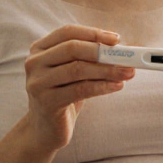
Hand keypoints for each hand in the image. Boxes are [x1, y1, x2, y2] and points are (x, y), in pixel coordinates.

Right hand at [24, 25, 134, 150]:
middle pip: (72, 48)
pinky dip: (102, 87)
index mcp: (40, 49)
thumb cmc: (64, 95)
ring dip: (107, 70)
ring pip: (78, 69)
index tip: (116, 39)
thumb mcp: (74, 72)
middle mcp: (34, 63)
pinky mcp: (46, 102)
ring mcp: (38, 82)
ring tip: (128, 73)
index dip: (93, 33)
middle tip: (127, 57)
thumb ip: (91, 56)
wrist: (46, 129)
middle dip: (102, 52)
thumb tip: (124, 46)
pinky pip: (80, 90)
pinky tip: (117, 86)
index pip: (68, 32)